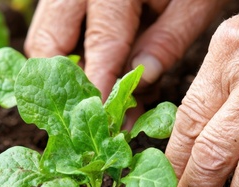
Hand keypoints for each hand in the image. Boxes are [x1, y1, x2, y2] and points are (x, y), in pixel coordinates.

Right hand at [25, 0, 226, 96]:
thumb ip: (168, 40)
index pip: (100, 46)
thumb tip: (141, 81)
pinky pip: (53, 25)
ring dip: (66, 69)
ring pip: (44, 35)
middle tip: (95, 111)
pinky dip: (70, 50)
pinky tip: (97, 66)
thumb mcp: (194, 2)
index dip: (101, 89)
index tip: (106, 122)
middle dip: (67, 84)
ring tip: (99, 92)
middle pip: (48, 44)